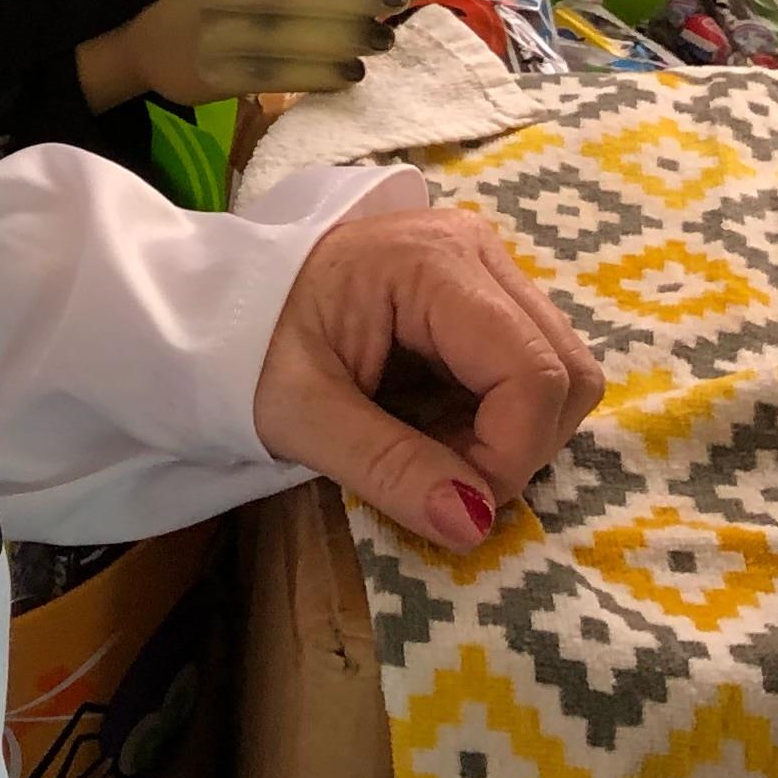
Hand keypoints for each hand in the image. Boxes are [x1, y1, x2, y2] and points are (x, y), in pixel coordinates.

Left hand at [253, 203, 607, 553]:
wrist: (211, 305)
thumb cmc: (242, 345)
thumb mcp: (299, 413)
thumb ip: (388, 467)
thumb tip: (475, 526)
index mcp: (434, 263)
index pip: (535, 375)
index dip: (510, 456)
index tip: (450, 501)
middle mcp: (477, 251)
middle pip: (566, 372)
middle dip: (516, 447)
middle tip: (434, 473)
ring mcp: (484, 268)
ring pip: (560, 375)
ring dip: (510, 436)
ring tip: (426, 446)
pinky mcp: (480, 295)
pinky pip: (529, 370)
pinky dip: (497, 418)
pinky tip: (432, 423)